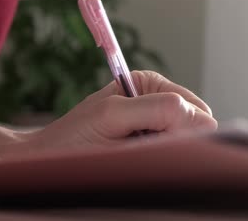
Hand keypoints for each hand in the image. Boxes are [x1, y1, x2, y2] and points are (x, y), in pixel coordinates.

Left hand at [0, 70, 215, 153]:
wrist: (45, 161)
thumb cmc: (72, 140)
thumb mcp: (113, 118)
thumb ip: (158, 110)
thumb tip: (202, 118)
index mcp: (151, 84)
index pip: (197, 112)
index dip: (185, 134)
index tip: (155, 146)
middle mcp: (157, 101)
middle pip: (197, 130)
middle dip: (175, 144)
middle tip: (139, 151)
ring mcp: (155, 125)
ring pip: (187, 147)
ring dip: (164, 155)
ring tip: (132, 155)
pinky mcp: (149, 145)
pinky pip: (171, 158)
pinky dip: (157, 163)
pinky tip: (132, 161)